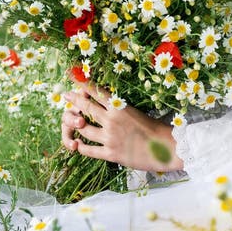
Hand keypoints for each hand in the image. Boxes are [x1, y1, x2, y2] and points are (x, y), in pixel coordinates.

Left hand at [61, 82, 183, 171]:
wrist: (165, 148)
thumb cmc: (155, 129)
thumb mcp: (137, 113)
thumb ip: (121, 110)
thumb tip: (109, 105)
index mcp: (119, 107)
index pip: (97, 92)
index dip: (84, 84)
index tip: (74, 76)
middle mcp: (112, 120)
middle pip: (86, 107)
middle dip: (74, 99)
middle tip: (66, 94)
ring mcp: (110, 137)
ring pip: (84, 129)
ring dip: (76, 124)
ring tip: (71, 121)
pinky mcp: (111, 154)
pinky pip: (89, 150)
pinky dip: (81, 147)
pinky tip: (77, 145)